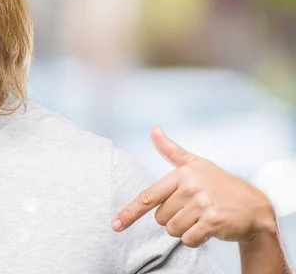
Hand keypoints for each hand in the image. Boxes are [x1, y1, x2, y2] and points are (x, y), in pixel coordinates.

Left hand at [112, 127, 275, 247]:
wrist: (254, 206)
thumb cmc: (220, 184)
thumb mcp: (196, 164)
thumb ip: (171, 150)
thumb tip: (154, 130)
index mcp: (182, 174)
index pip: (149, 197)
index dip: (130, 212)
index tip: (116, 224)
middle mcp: (191, 187)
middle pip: (160, 218)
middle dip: (173, 218)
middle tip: (193, 210)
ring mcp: (202, 205)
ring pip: (173, 230)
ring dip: (185, 230)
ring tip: (201, 218)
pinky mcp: (213, 222)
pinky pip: (189, 240)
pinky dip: (195, 239)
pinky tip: (208, 228)